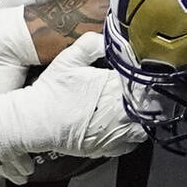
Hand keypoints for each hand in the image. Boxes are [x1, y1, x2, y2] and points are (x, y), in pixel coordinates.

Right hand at [0, 33, 146, 158]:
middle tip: (147, 93)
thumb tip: (109, 38)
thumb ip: (91, 44)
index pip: (146, 84)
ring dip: (144, 117)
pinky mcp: (110, 149)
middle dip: (151, 99)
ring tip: (136, 108)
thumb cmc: (52, 91)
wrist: (35, 122)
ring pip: (146, 126)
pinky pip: (133, 144)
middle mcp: (120, 114)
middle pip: (152, 107)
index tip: (149, 75)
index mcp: (115, 89)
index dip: (150, 79)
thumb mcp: (68, 59)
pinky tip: (124, 125)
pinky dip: (133, 134)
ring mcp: (116, 134)